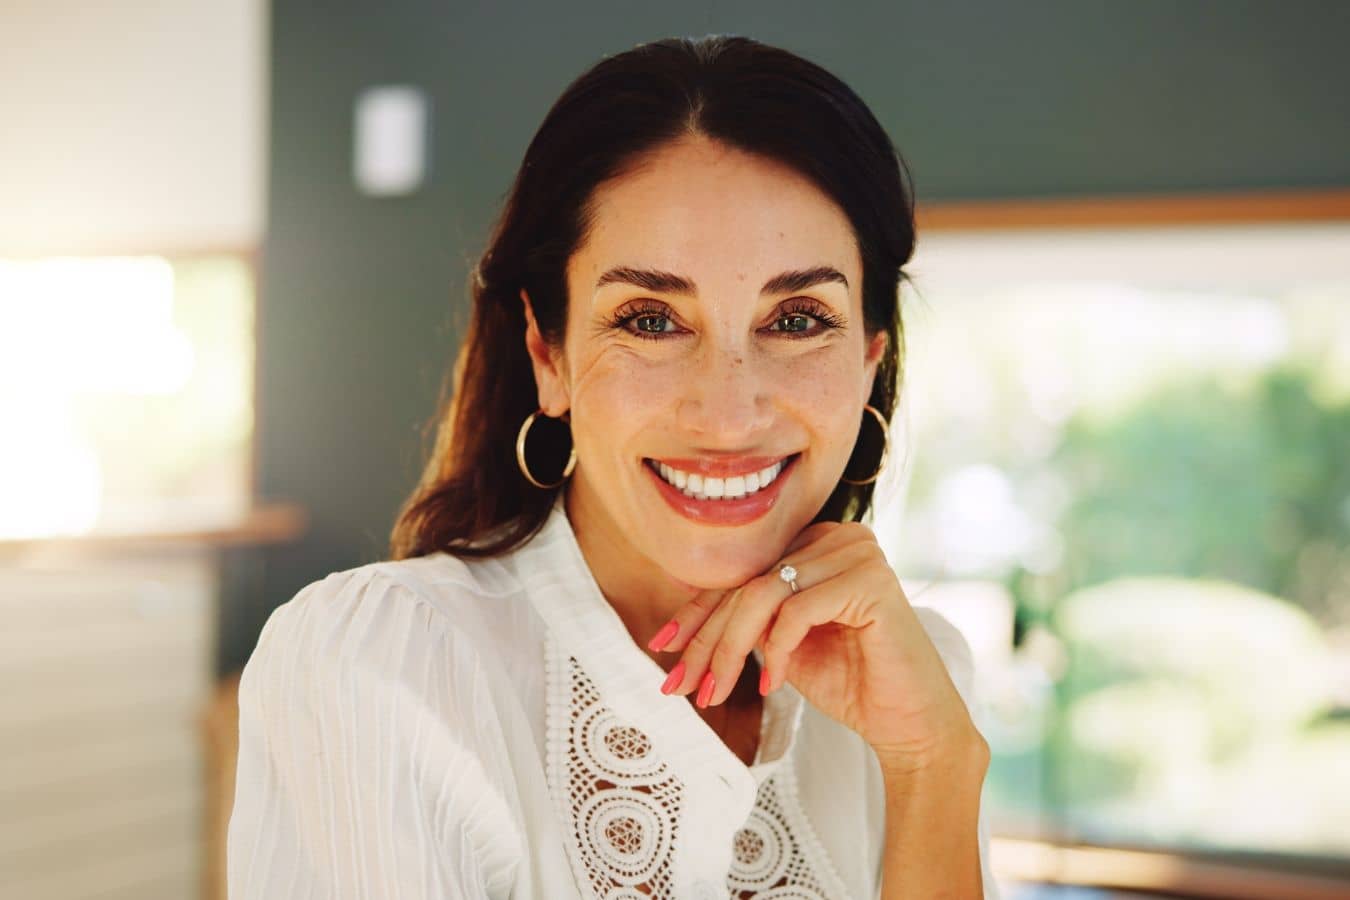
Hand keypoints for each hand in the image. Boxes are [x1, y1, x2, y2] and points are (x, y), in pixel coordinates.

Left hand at [647, 521, 978, 762]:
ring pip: (763, 595)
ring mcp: (857, 553)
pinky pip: (796, 610)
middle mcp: (837, 536)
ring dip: (730, 651)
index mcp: (816, 543)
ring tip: (716, 694)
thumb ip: (747, 614)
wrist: (908, 722)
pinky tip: (774, 685)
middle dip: (706, 639)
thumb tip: (679, 593)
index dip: (697, 612)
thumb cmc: (849, 682)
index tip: (661, 647)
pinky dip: (777, 651)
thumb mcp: (781, 641)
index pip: (743, 572)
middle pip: (747, 582)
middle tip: (680, 686)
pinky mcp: (871, 581)